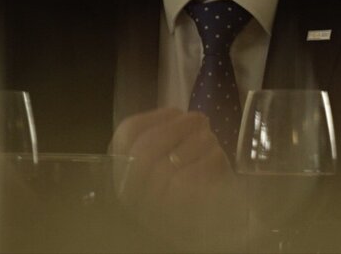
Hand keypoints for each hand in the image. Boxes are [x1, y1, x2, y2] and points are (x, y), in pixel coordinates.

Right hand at [110, 108, 246, 251]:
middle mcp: (131, 192)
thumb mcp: (167, 163)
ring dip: (201, 141)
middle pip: (147, 146)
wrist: (212, 228)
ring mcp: (154, 203)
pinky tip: (216, 160)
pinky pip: (197, 173)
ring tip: (210, 144)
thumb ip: (165, 141)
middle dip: (179, 125)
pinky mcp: (181, 210)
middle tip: (201, 120)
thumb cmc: (191, 189)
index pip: (126, 135)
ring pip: (176, 156)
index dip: (155, 117)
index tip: (177, 112)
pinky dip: (212, 158)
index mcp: (124, 174)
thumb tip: (182, 116)